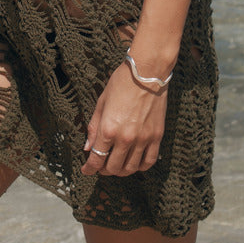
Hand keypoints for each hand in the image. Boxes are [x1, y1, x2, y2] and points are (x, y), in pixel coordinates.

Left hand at [80, 60, 166, 176]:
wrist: (147, 71)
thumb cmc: (122, 82)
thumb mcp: (102, 102)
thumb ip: (94, 126)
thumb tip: (88, 147)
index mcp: (108, 128)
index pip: (96, 158)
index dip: (89, 168)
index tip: (87, 170)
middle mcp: (125, 138)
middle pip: (113, 167)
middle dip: (104, 170)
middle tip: (101, 166)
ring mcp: (142, 139)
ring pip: (131, 168)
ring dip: (121, 171)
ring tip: (117, 165)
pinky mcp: (156, 136)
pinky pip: (149, 161)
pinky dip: (140, 167)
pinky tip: (134, 163)